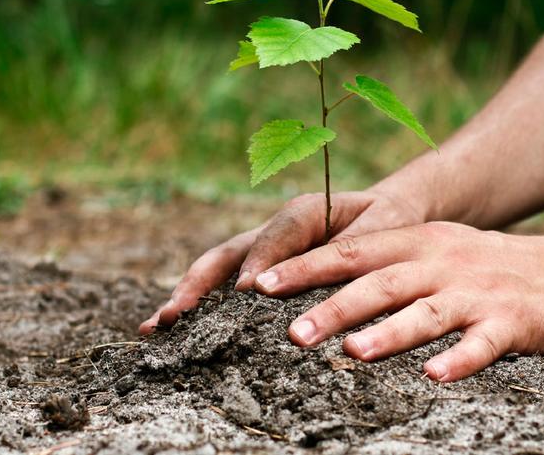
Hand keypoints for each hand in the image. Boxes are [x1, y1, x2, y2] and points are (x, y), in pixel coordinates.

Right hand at [138, 189, 426, 333]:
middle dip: (197, 285)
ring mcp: (261, 251)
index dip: (258, 263)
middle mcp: (273, 231)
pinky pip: (224, 286)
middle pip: (226, 255)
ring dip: (186, 297)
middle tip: (173, 315)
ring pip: (216, 271)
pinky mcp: (260, 269)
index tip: (245, 293)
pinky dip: (200, 306)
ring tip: (155, 327)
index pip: (274, 238)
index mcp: (303, 213)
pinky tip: (175, 332)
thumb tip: (318, 273)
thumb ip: (353, 245)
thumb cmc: (388, 220)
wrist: (388, 212)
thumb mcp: (383, 227)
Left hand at [253, 222, 543, 380]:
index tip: (261, 285)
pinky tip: (434, 377)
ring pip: (426, 313)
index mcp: (415, 242)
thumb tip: (311, 282)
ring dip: (389, 333)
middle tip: (292, 332)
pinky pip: (482, 344)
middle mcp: (440, 263)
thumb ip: (379, 262)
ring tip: (353, 354)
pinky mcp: (512, 323)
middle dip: (333, 307)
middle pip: (379, 284)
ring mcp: (476, 292)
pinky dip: (459, 360)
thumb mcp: (430, 249)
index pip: (350, 251)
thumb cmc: (480, 265)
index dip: (305, 267)